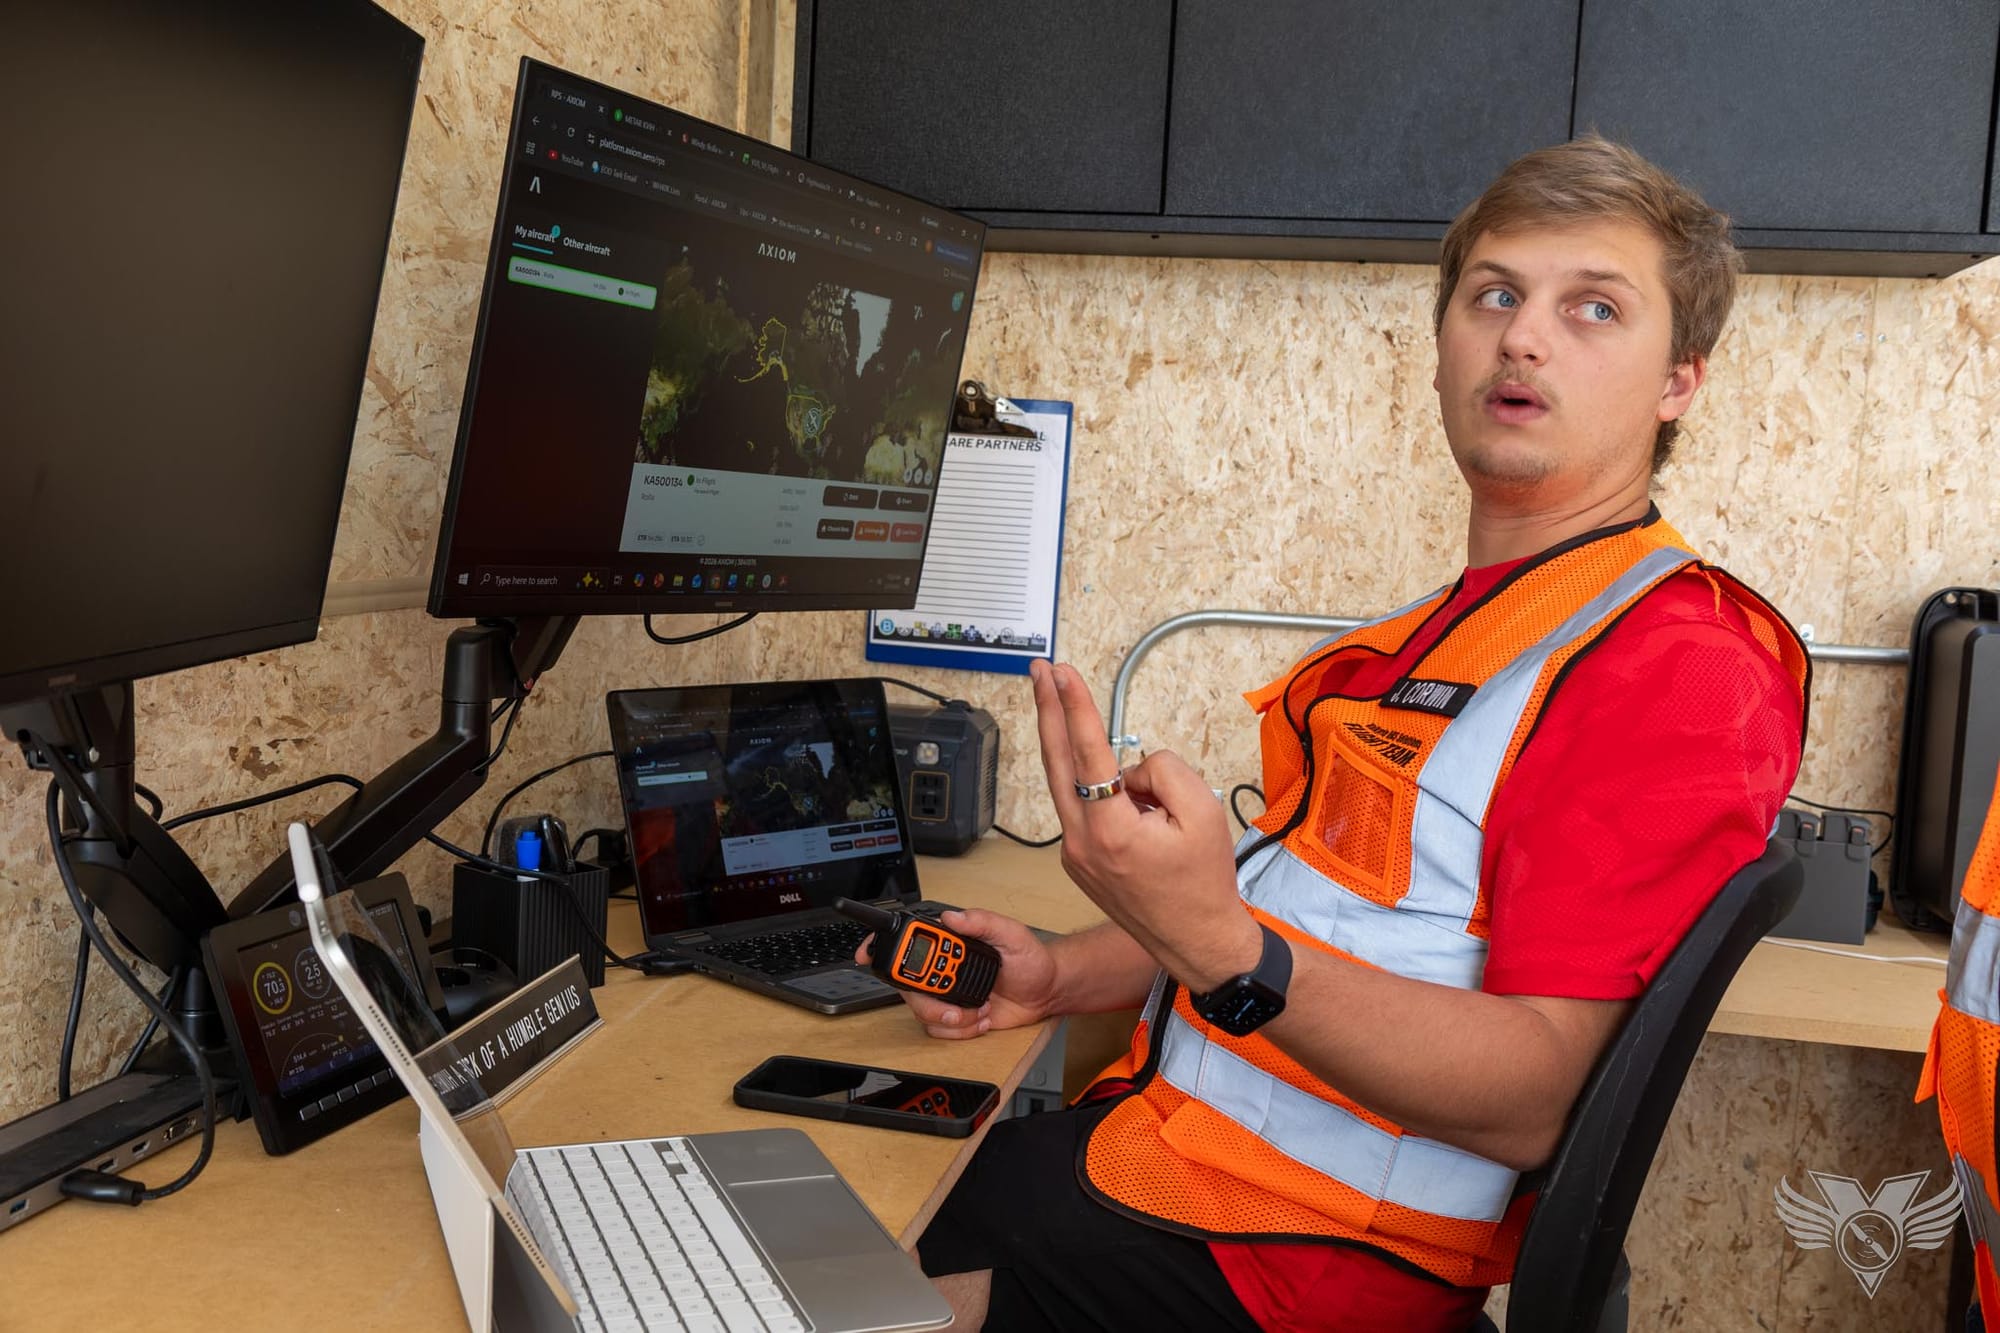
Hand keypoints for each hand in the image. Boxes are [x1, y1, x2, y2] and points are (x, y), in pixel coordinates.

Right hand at [854, 908, 1058, 1039]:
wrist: (1046, 992)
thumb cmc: (1031, 960)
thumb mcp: (1012, 934)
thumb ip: (983, 921)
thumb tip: (953, 916)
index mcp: (951, 944)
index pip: (908, 941)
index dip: (881, 946)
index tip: (867, 953)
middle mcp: (942, 969)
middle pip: (907, 986)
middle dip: (929, 999)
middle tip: (954, 1001)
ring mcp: (946, 994)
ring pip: (922, 1012)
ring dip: (952, 1016)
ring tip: (979, 1010)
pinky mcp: (954, 1017)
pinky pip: (939, 1029)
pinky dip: (961, 1029)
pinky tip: (980, 1018)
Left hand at [1030, 659, 1261, 993]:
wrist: (1198, 943)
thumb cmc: (1205, 884)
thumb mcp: (1204, 812)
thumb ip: (1164, 771)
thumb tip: (1129, 767)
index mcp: (1111, 829)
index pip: (1087, 752)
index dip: (1074, 705)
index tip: (1061, 673)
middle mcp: (1082, 842)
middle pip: (1055, 761)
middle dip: (1046, 709)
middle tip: (1039, 671)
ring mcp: (1075, 854)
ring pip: (1072, 787)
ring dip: (1078, 753)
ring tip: (1095, 732)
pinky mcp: (1079, 861)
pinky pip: (1088, 811)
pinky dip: (1108, 798)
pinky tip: (1145, 814)